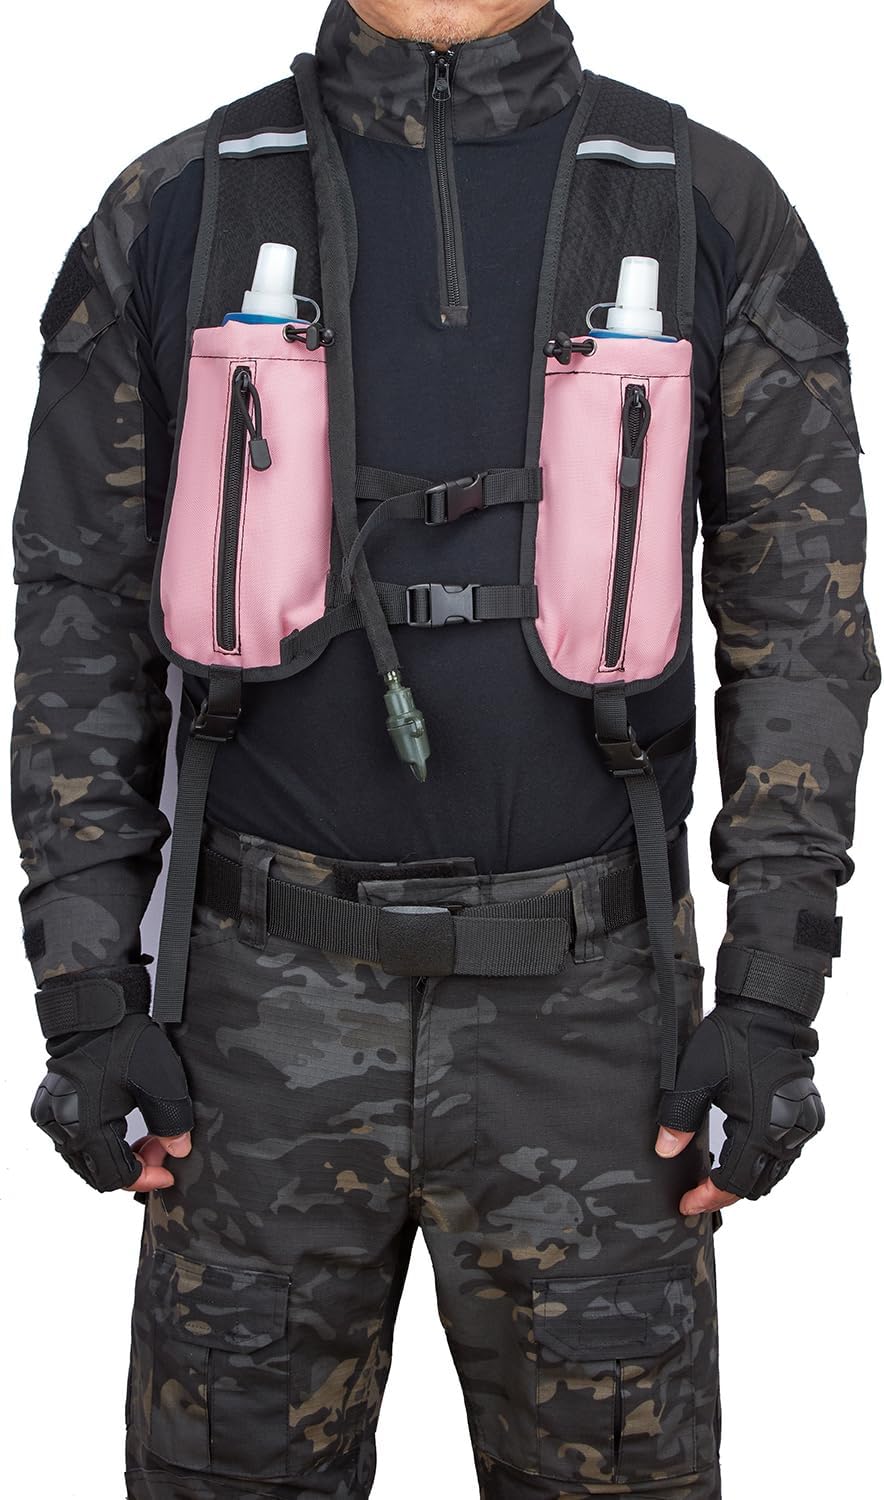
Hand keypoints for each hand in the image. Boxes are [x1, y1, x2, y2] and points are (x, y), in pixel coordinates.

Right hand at [32, 1012, 193, 1192]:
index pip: (115, 1177)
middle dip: (134, 1168)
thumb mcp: (161, 1081)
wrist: (96, 1010)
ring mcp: (52, 1118)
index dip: (145, 1179)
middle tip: (159, 1147)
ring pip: (86, 1160)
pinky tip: (122, 1126)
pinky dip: (100, 1143)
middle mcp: (63, 1128)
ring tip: (144, 1135)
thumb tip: (178, 1150)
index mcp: (88, 1126)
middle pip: (99, 1174)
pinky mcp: (49, 1107)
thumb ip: (171, 1121)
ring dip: (117, 1156)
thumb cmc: (125, 1040)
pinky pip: (75, 1141)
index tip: (168, 1170)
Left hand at [654, 994, 824, 1209]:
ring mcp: (802, 1125)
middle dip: (726, 1192)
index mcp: (760, 1127)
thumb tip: (665, 1151)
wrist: (768, 1010)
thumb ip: (679, 1117)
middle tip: (696, 1191)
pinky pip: (787, 1152)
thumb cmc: (732, 1038)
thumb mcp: (695, 1076)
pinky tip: (739, 1151)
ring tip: (714, 1175)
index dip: (709, 1197)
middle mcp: (788, 1132)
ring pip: (775, 1171)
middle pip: (757, 1184)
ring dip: (746, 1177)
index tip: (687, 1204)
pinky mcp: (807, 1114)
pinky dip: (764, 1159)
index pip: (735, 1182)